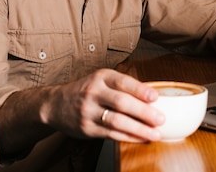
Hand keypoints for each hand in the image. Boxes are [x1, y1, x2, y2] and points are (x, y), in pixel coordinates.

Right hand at [0, 69, 164, 157]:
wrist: (55, 104)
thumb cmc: (86, 90)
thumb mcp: (101, 80)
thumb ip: (123, 86)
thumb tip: (154, 96)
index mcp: (101, 77)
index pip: (123, 82)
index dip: (140, 90)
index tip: (155, 97)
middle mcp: (93, 92)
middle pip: (121, 103)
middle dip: (143, 112)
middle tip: (160, 119)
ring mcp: (88, 112)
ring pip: (117, 122)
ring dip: (139, 129)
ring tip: (155, 133)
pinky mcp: (87, 129)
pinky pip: (111, 134)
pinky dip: (128, 137)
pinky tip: (141, 138)